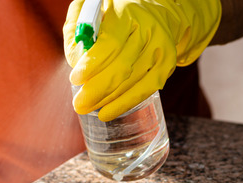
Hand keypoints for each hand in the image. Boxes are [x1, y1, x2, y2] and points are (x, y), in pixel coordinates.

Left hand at [64, 0, 221, 120]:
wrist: (154, 13)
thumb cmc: (115, 15)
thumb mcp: (91, 11)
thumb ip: (77, 30)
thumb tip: (75, 59)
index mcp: (126, 13)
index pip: (110, 43)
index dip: (92, 64)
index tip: (75, 78)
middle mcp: (147, 29)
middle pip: (122, 66)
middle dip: (98, 89)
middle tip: (79, 103)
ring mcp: (160, 48)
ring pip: (133, 81)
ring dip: (108, 99)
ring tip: (88, 107)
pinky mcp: (167, 63)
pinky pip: (146, 89)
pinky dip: (126, 103)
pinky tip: (108, 112)